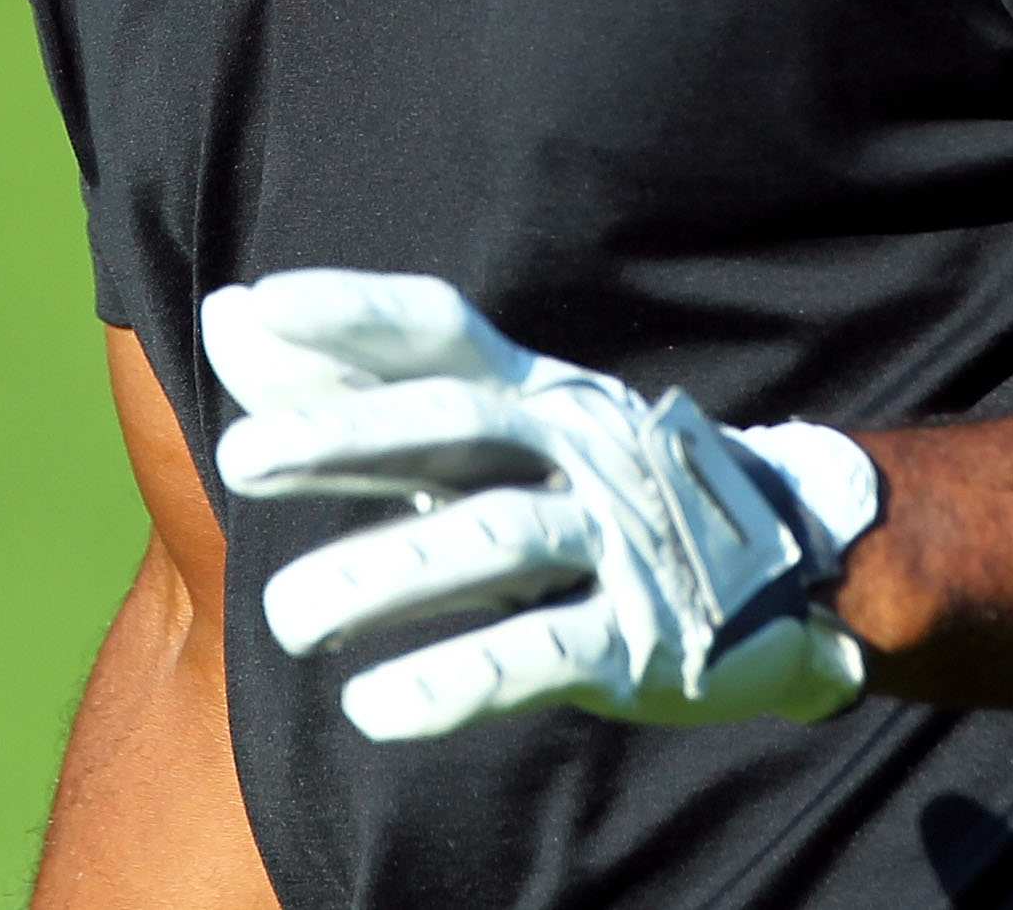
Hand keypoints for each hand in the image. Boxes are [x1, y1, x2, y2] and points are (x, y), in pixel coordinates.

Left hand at [200, 269, 883, 741]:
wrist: (786, 563)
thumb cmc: (584, 488)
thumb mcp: (485, 427)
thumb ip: (354, 384)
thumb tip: (226, 317)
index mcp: (533, 388)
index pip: (440, 329)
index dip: (353, 313)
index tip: (256, 304)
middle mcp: (573, 444)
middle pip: (457, 423)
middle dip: (348, 436)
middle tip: (239, 454)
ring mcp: (612, 535)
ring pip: (494, 541)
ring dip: (385, 575)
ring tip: (284, 619)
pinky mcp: (638, 634)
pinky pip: (541, 652)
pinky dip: (457, 680)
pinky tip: (373, 709)